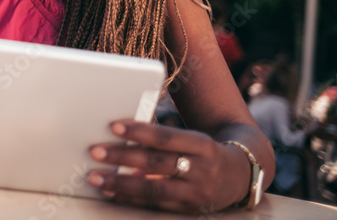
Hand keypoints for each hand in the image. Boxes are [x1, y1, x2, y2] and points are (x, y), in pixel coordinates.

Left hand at [85, 120, 251, 214]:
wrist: (241, 176)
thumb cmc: (205, 151)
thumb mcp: (193, 140)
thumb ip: (162, 140)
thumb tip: (122, 137)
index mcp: (202, 145)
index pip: (167, 137)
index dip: (140, 131)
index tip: (113, 125)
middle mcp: (202, 170)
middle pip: (157, 163)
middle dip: (123, 157)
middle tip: (95, 151)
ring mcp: (196, 194)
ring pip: (153, 189)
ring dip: (120, 183)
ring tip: (96, 177)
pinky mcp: (189, 210)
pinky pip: (155, 205)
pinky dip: (130, 198)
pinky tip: (111, 192)